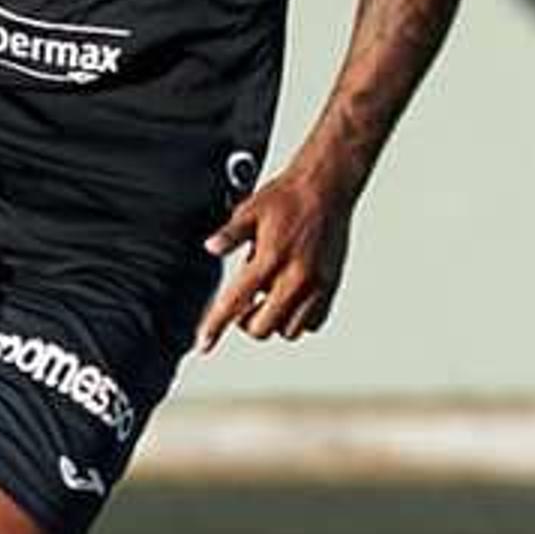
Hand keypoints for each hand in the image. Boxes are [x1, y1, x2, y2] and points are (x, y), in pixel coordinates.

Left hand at [195, 160, 358, 351]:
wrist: (327, 187)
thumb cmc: (288, 197)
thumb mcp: (250, 210)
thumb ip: (230, 234)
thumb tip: (211, 247)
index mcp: (269, 259)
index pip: (235, 302)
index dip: (215, 326)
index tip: (204, 345)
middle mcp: (294, 277)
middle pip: (262, 328)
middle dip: (247, 322)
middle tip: (245, 304)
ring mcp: (316, 285)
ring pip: (288, 330)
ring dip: (274, 321)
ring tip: (269, 298)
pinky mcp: (330, 285)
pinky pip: (313, 322)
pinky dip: (298, 318)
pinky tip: (290, 298)